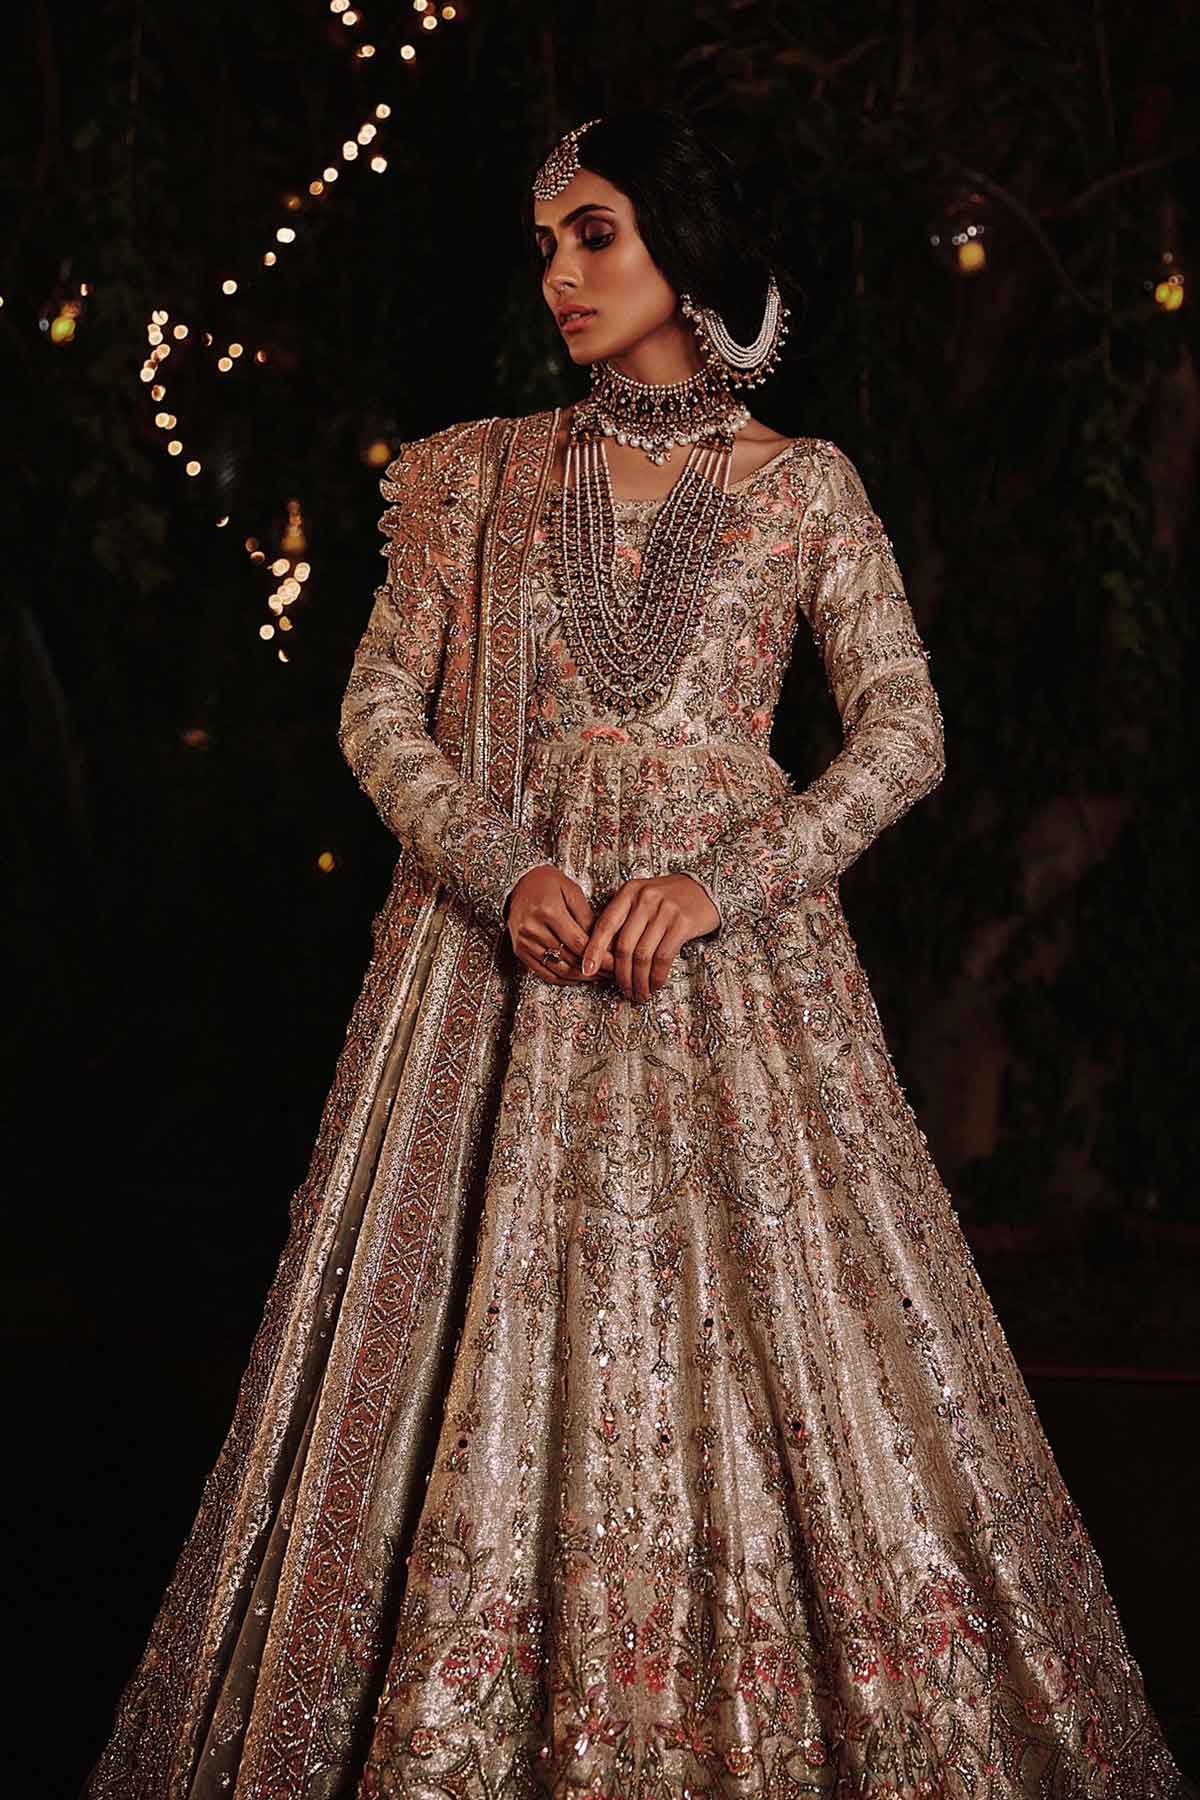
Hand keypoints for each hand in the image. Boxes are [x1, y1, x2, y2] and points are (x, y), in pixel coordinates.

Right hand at [504, 864, 617, 985]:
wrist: (518, 884)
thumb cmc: (547, 883)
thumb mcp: (571, 891)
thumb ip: (586, 917)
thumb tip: (602, 942)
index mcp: (548, 911)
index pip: (578, 943)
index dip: (599, 956)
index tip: (613, 962)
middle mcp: (533, 929)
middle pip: (570, 959)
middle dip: (594, 969)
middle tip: (611, 971)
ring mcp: (524, 942)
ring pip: (559, 970)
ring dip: (581, 977)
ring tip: (598, 976)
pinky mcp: (520, 950)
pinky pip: (544, 973)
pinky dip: (563, 979)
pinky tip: (577, 977)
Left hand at [580, 874, 719, 1002]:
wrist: (704, 889)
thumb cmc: (668, 899)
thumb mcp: (641, 899)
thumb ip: (623, 918)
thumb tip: (601, 954)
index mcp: (629, 892)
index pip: (605, 925)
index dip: (594, 950)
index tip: (586, 970)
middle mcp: (645, 898)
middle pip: (624, 945)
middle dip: (621, 975)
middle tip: (623, 991)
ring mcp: (665, 910)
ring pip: (643, 955)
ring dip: (639, 980)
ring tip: (639, 993)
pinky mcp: (683, 923)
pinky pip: (663, 957)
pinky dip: (657, 976)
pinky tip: (655, 985)